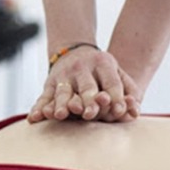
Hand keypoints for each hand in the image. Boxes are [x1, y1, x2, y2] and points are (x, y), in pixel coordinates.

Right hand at [27, 47, 141, 122]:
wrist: (75, 52)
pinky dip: (38, 108)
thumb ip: (130, 92)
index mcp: (103, 63)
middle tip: (90, 114)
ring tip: (61, 115)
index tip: (119, 111)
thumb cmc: (102, 71)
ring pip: (63, 92)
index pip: (111, 82)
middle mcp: (81, 68)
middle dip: (88, 101)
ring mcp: (63, 75)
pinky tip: (35, 117)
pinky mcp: (49, 84)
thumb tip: (135, 112)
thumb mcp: (119, 74)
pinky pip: (43, 98)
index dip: (116, 97)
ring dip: (61, 104)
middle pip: (87, 87)